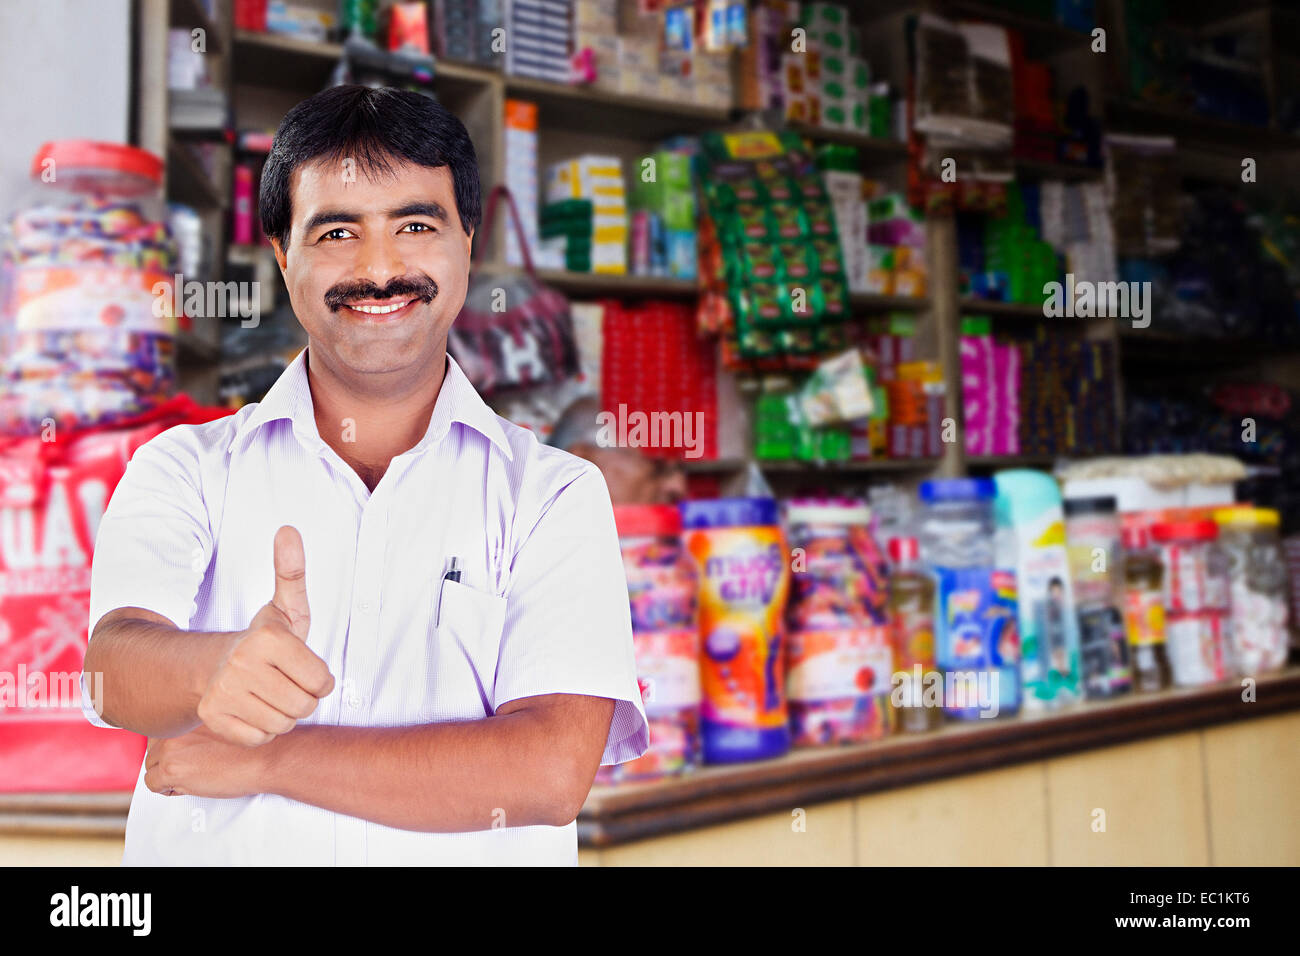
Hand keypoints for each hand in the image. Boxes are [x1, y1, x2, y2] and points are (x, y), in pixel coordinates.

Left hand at [145, 724, 271, 798]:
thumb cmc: (254, 744)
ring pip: (151, 767)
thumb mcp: (226, 723)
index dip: (176, 747)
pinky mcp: (172, 769)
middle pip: (154, 750)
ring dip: (169, 775)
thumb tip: (185, 741)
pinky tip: (192, 784)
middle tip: (195, 767)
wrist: (268, 757)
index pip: (163, 731)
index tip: (189, 754)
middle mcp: (177, 727)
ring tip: (196, 775)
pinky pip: (152, 785)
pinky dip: (168, 790)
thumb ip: (201, 726)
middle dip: (170, 761)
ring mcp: (172, 747)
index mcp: (190, 713)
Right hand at [197, 526, 334, 745]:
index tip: (302, 667)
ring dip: (282, 715)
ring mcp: (223, 692)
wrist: (213, 665)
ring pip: (283, 725)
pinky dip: (260, 730)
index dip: (319, 680)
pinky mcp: (212, 717)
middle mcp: (242, 664)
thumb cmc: (263, 640)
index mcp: (268, 638)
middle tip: (284, 682)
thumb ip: (292, 572)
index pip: (323, 682)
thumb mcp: (285, 607)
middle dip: (302, 699)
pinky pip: (260, 738)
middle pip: (304, 706)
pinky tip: (251, 709)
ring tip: (268, 694)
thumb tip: (288, 530)